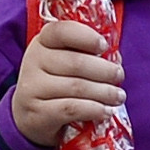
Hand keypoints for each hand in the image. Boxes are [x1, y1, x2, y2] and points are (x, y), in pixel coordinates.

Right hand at [7, 15, 124, 149]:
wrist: (30, 117)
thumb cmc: (56, 85)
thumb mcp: (66, 64)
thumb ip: (88, 55)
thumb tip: (115, 58)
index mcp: (42, 42)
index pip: (61, 31)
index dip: (86, 37)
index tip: (104, 46)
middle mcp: (33, 62)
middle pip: (76, 62)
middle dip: (104, 70)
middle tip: (119, 76)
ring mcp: (32, 88)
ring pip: (76, 87)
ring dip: (104, 92)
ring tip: (118, 97)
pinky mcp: (37, 113)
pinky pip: (71, 109)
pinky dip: (93, 110)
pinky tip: (106, 112)